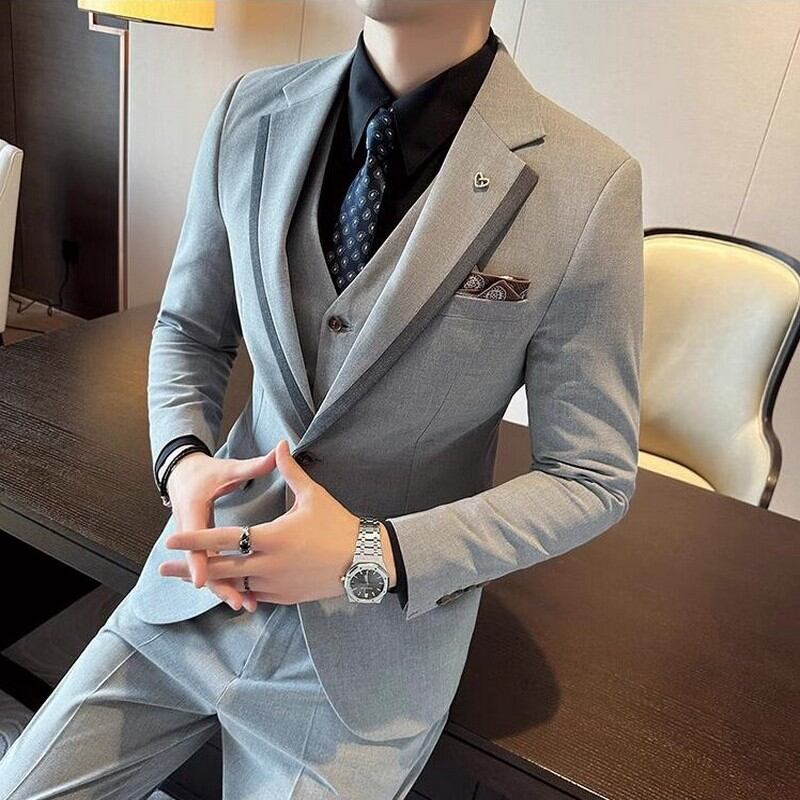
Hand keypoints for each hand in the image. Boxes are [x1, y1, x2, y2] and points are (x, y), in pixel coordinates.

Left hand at [158, 439, 396, 608]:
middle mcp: (268, 564)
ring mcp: (275, 584)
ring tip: (191, 581)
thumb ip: (290, 471)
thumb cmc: (338, 524)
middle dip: (189, 568)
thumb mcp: (313, 495)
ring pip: (235, 585)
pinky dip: (240, 589)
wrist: (362, 560)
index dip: (195, 539)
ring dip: (212, 582)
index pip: (223, 538)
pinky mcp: (284, 596)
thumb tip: (281, 443)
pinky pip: (254, 594)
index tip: (170, 540)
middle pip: (220, 568)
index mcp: (271, 537)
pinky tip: (227, 587)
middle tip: (163, 567)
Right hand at [164, 446, 277, 609]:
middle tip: (239, 602)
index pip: (196, 538)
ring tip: (248, 605)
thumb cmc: (206, 473)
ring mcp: (198, 544)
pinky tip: (249, 597)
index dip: (197, 560)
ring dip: (226, 587)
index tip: (202, 579)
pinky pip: (217, 569)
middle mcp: (192, 532)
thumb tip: (281, 449)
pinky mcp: (206, 550)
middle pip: (204, 564)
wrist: (183, 476)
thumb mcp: (227, 469)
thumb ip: (254, 465)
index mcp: (194, 510)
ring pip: (211, 571)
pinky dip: (229, 582)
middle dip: (219, 584)